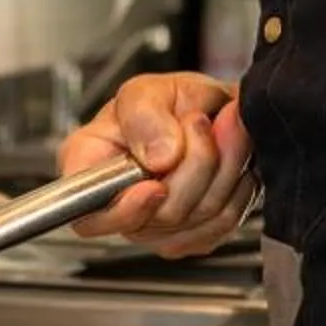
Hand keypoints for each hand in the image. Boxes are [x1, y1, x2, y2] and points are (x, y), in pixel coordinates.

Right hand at [59, 72, 254, 260]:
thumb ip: (145, 116)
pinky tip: (230, 159)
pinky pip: (222, 223)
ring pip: (199, 218)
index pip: (88, 214)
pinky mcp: (192, 235)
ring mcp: (156, 226)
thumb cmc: (169, 100)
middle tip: (202, 121)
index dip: (124, 210)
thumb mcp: (147, 90)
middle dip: (195, 163)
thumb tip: (159, 157)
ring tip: (226, 127)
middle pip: (160, 215)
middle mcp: (118, 203)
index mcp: (88, 165)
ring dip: (225, 167)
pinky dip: (237, 186)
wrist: (212, 110)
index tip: (155, 186)